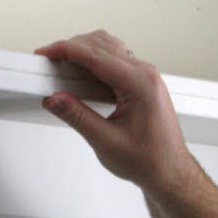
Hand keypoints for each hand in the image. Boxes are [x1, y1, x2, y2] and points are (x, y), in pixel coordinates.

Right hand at [35, 30, 197, 193]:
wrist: (170, 172)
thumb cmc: (151, 161)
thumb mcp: (107, 142)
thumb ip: (78, 117)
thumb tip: (56, 99)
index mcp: (140, 84)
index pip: (96, 55)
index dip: (66, 50)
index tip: (46, 53)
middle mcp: (145, 74)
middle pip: (101, 45)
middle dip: (71, 48)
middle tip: (48, 61)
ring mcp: (145, 77)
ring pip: (108, 48)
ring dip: (82, 52)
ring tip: (60, 67)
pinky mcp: (141, 83)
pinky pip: (115, 60)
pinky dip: (94, 61)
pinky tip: (80, 75)